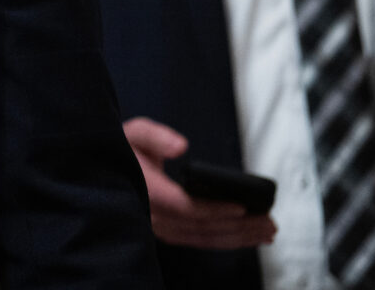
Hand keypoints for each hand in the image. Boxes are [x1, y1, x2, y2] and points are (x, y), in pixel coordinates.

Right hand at [123, 117, 275, 248]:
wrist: (106, 166)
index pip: (184, 206)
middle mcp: (152, 215)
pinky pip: (197, 240)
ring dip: (237, 238)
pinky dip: (223, 241)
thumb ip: (156, 136)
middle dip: (238, 227)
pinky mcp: (166, 230)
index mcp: (146, 190)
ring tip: (266, 233)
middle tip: (269, 223)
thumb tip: (181, 146)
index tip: (241, 207)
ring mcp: (158, 226)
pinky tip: (244, 238)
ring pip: (202, 237)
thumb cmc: (123, 147)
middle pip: (200, 227)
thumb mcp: (135, 132)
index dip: (214, 209)